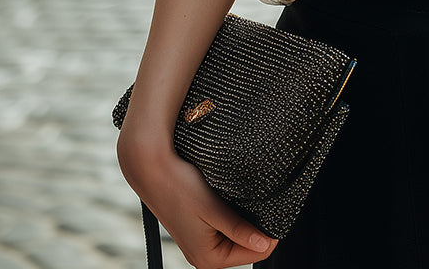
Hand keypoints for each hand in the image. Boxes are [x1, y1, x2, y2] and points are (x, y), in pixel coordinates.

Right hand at [117, 134, 277, 267]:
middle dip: (257, 226)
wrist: (151, 169)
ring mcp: (199, 244)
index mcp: (207, 258)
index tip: (277, 207)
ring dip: (245, 220)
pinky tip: (235, 200)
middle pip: (246, 247)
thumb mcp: (213, 209)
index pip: (254, 253)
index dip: (269, 233)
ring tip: (248, 198)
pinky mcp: (196, 230)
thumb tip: (265, 244)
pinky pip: (224, 230)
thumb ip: (239, 230)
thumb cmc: (181, 187)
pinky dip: (233, 217)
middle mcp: (202, 257)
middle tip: (264, 199)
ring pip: (236, 237)